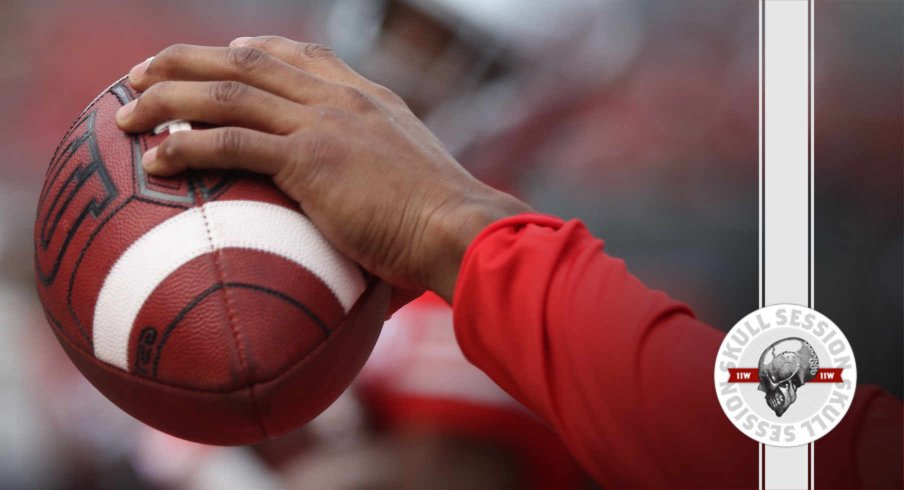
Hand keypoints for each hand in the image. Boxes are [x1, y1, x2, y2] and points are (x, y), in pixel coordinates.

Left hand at [116, 36, 530, 303]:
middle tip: (142, 71)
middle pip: (248, 61)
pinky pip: (232, 142)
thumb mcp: (414, 183)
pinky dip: (186, 146)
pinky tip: (155, 157)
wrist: (461, 228)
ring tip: (126, 110)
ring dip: (169, 96)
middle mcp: (341, 98)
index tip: (224, 55)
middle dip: (187, 60)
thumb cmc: (443, 225)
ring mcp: (325, 123)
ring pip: (229, 93)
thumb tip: (368, 220)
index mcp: (367, 98)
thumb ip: (381, 180)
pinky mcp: (311, 159)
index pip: (302, 55)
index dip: (254, 50)